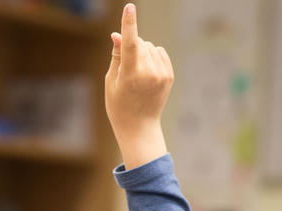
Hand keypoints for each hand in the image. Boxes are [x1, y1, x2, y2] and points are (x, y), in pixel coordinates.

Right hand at [105, 3, 173, 168]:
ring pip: (150, 46)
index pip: (130, 43)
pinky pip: (160, 52)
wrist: (139, 127)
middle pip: (140, 43)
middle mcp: (149, 73)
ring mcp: (162, 74)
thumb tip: (118, 34)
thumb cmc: (119, 105)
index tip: (129, 7)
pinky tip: (147, 72)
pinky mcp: (169, 75)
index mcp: (131, 74)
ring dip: (142, 52)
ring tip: (137, 73)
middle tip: (126, 67)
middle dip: (132, 46)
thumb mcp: (111, 80)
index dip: (128, 24)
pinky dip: (152, 56)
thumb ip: (117, 55)